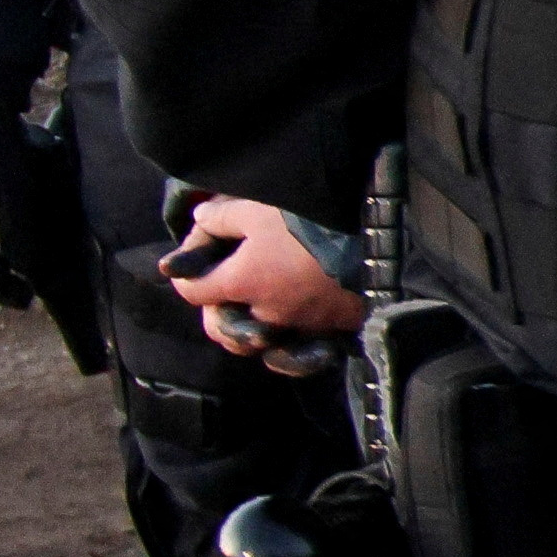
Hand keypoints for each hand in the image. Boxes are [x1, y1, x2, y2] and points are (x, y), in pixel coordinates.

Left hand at [170, 190, 360, 366]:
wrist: (371, 241)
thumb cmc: (306, 223)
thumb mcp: (256, 209)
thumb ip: (220, 217)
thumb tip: (198, 218)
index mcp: (239, 283)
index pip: (191, 291)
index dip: (186, 276)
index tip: (192, 262)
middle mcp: (262, 313)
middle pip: (221, 330)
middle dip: (215, 314)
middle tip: (224, 291)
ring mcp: (295, 327)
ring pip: (257, 342)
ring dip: (249, 329)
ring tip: (257, 307)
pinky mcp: (326, 331)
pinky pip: (295, 347)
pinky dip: (286, 341)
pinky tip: (290, 324)